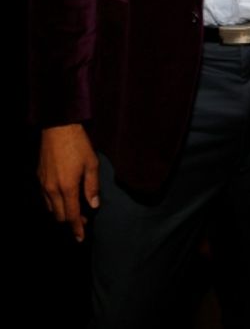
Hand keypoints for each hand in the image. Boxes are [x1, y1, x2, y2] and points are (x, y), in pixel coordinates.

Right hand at [38, 124, 99, 241]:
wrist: (58, 127)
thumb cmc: (78, 144)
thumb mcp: (92, 163)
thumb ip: (92, 186)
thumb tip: (93, 205)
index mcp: (67, 187)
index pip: (72, 216)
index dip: (77, 228)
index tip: (80, 238)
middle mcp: (52, 189)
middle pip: (59, 216)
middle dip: (71, 221)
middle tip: (83, 219)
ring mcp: (43, 184)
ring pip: (50, 208)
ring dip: (62, 212)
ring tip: (74, 208)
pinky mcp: (39, 177)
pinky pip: (45, 197)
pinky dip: (54, 203)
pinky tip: (62, 196)